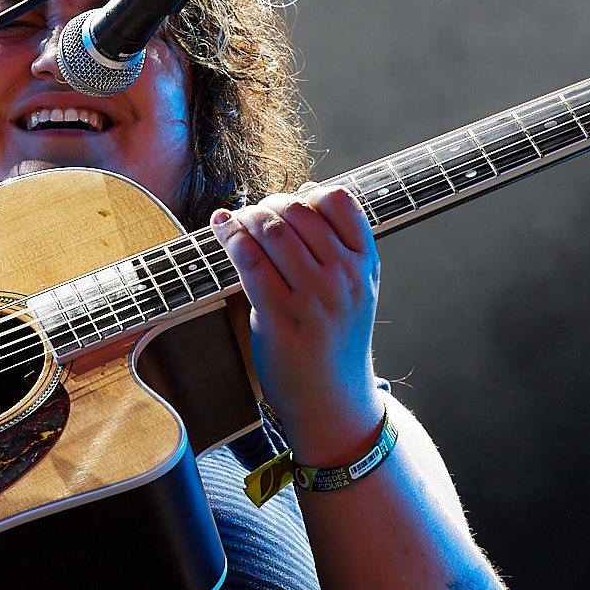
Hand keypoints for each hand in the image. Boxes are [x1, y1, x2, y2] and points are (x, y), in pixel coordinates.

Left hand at [211, 184, 381, 463]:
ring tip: (237, 224)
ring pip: (272, 230)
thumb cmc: (337, 338)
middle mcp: (343, 276)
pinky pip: (250, 261)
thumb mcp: (357, 287)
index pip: (338, 200)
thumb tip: (304, 191)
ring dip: (246, 217)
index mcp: (365, 263)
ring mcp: (314, 297)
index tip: (289, 205)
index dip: (306, 194)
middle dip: (267, 205)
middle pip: (298, 210)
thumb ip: (339, 242)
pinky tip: (224, 232)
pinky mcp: (281, 316)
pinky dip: (232, 238)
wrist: (333, 398)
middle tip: (253, 216)